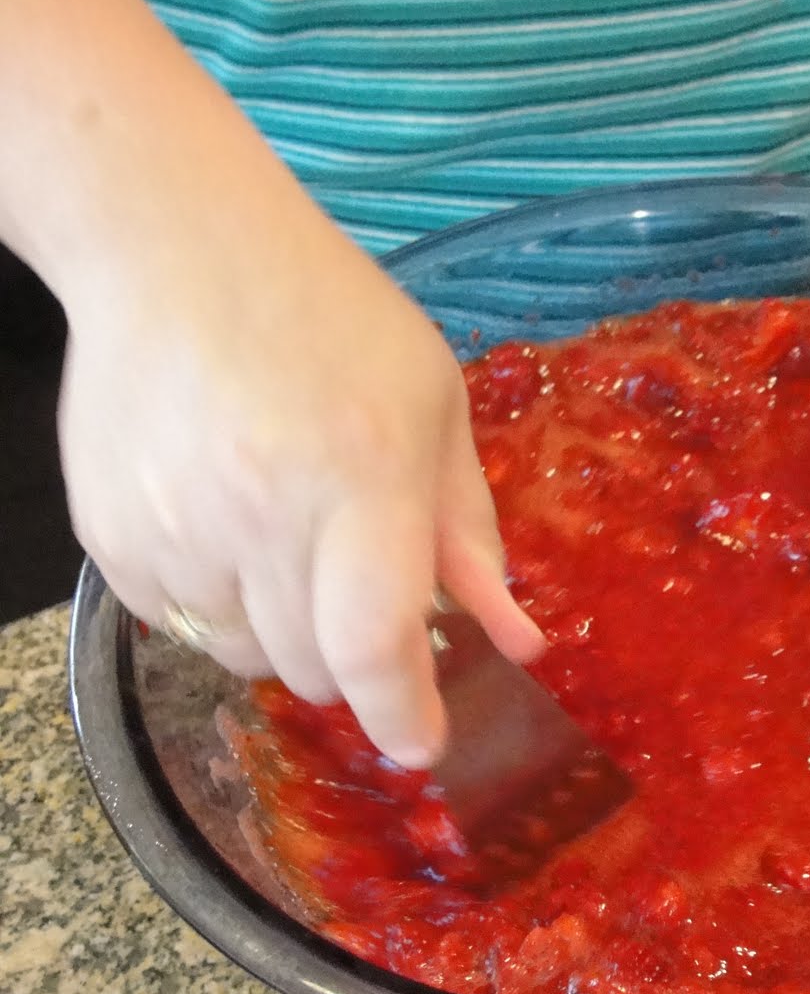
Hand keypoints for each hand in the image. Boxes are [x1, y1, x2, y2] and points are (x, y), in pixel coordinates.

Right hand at [59, 195, 544, 767]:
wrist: (177, 249)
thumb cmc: (333, 320)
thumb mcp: (436, 409)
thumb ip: (471, 536)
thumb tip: (515, 642)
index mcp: (360, 478)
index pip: (373, 644)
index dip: (402, 714)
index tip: (424, 744)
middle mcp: (260, 515)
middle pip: (314, 669)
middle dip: (357, 661)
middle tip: (364, 593)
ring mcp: (174, 529)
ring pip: (247, 660)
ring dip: (289, 637)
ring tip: (292, 545)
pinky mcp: (111, 536)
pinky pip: (180, 629)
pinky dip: (220, 610)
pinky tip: (229, 529)